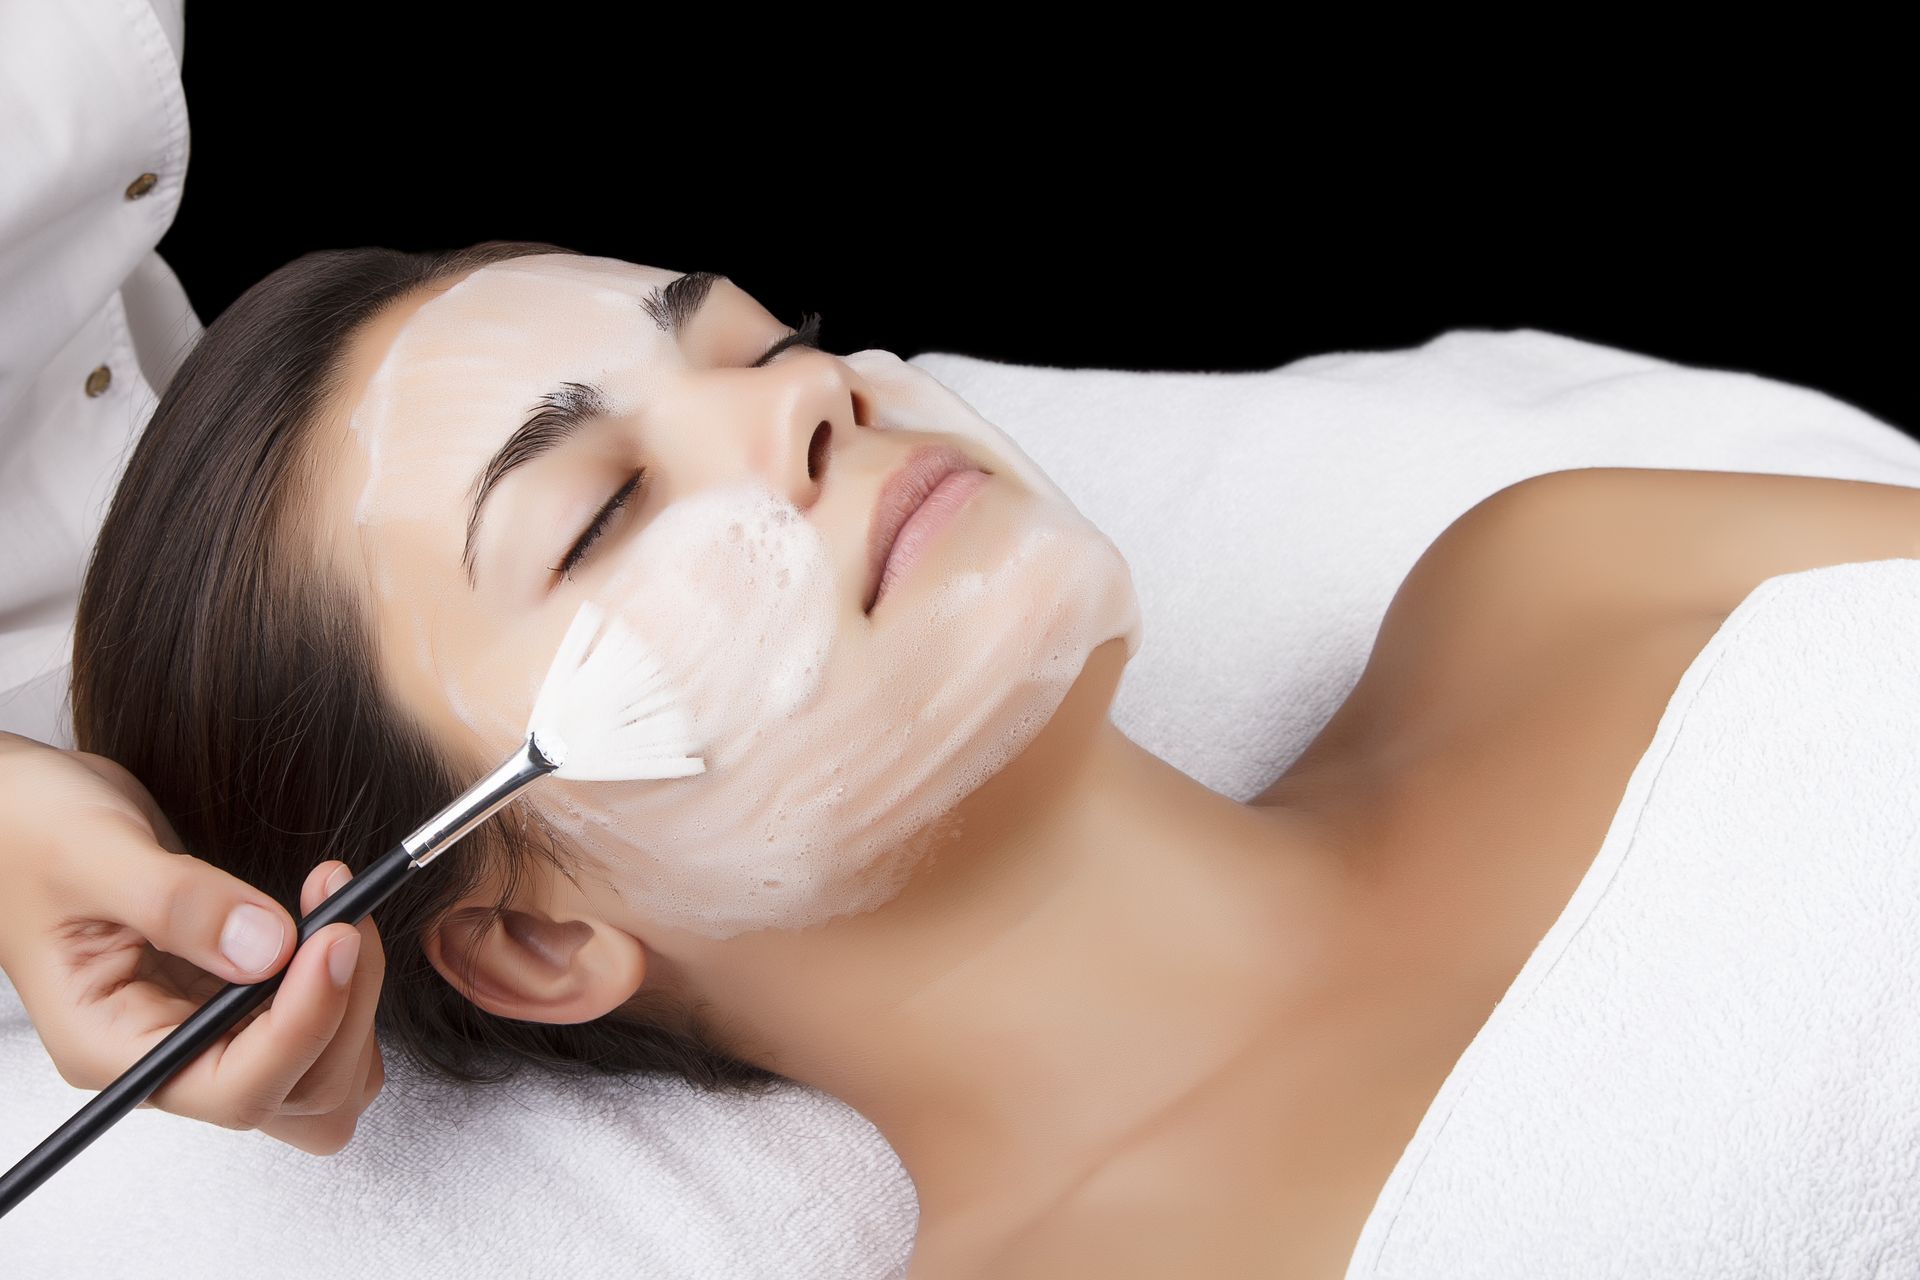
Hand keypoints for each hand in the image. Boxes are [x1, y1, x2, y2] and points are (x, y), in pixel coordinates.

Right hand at [0, 732, 385, 1155]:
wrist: (19, 808)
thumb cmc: (26, 829)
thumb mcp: (90, 851)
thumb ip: (177, 902)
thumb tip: (271, 948)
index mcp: (113, 1045)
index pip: (235, 1089)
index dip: (303, 1024)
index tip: (335, 939)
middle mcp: (167, 1054)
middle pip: (300, 1096)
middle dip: (344, 1011)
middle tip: (344, 915)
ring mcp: (207, 1031)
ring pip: (324, 1074)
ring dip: (355, 1000)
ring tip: (338, 908)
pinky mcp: (239, 998)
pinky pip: (322, 1025)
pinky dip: (347, 981)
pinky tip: (327, 915)